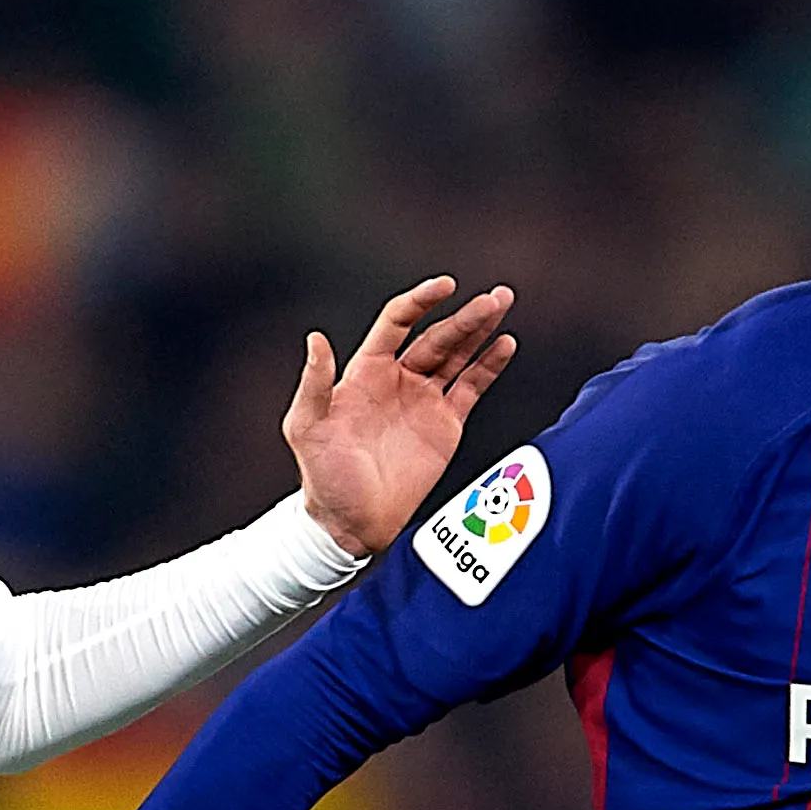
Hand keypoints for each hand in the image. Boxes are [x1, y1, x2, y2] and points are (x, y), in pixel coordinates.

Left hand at [283, 274, 519, 557]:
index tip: (444, 286)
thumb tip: (316, 339)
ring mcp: (424, 401)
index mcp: (366, 372)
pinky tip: (504, 345)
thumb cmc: (323, 476)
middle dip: (465, 317)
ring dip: (481, 331)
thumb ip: (314, 383)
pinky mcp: (445, 425)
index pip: (397, 322)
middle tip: (492, 299)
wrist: (351, 523)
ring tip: (502, 306)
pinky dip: (489, 366)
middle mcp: (398, 379)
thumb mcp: (306, 428)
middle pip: (437, 336)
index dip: (420, 301)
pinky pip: (471, 387)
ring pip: (458, 355)